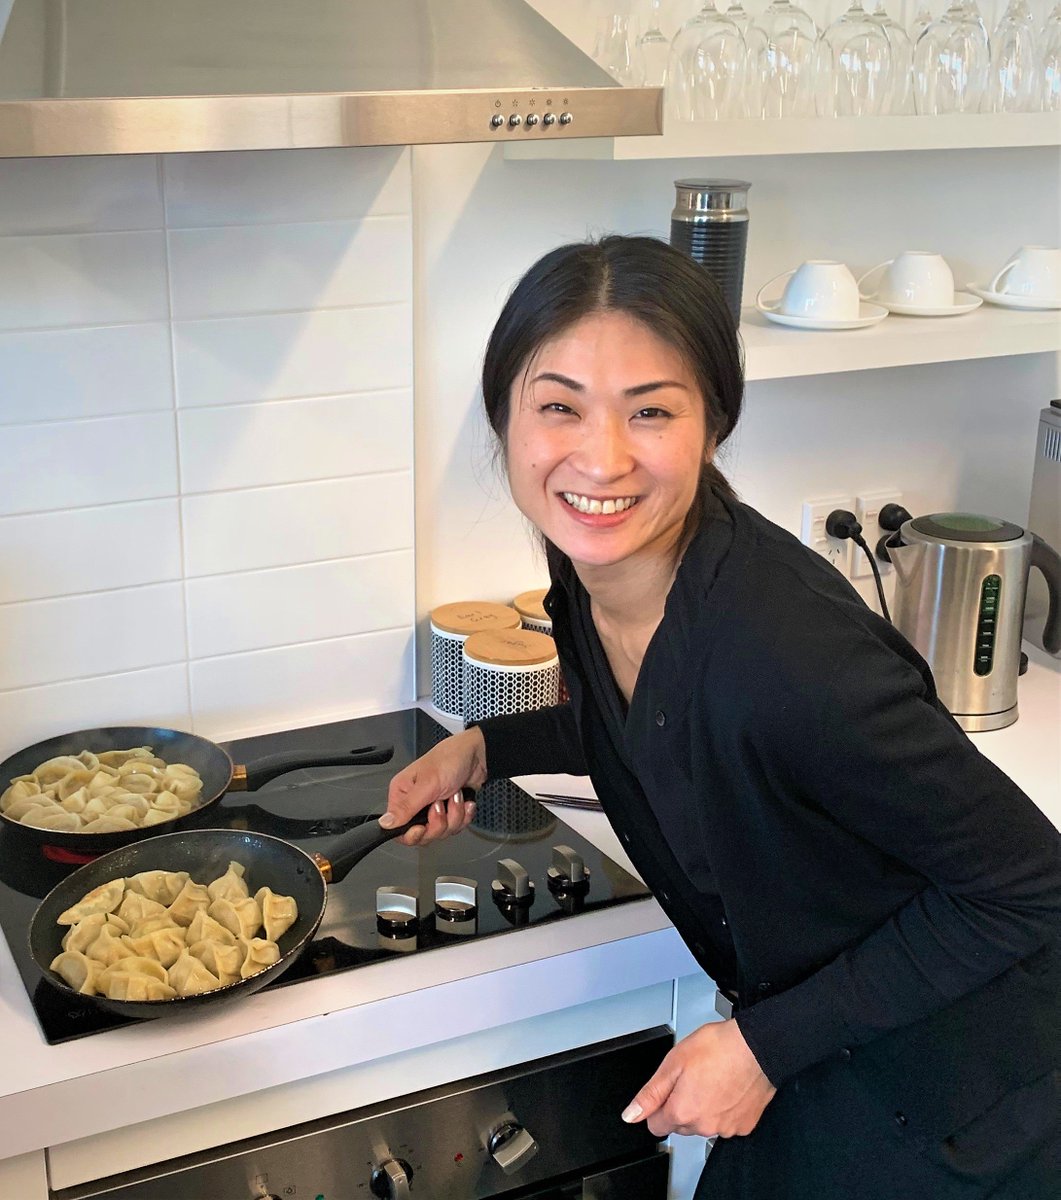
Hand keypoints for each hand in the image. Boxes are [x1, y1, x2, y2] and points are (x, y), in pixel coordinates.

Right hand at [381, 726, 487, 845]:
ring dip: (454, 815)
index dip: (412, 833)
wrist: (478, 755)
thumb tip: (384, 823)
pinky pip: (455, 827)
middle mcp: (415, 803)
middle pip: (422, 834)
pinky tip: (464, 801)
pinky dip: (464, 815)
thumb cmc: (450, 760)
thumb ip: (406, 807)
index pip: (398, 828)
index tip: (423, 826)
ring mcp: (433, 808)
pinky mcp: (449, 811)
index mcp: (402, 794)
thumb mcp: (427, 785)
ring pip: (441, 832)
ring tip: (455, 796)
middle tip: (442, 805)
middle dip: (438, 823)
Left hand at [621, 1019, 775, 1139]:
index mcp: (682, 1112)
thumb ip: (650, 1093)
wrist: (758, 1047)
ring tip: (712, 1078)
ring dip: (704, 1107)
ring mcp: (727, 1128)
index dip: (657, 1106)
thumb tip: (631, 1115)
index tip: (667, 1090)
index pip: (656, 1125)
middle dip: (681, 1104)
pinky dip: (725, 1108)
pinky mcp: (746, 1125)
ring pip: (704, 1123)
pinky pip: (727, 1122)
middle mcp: (704, 1126)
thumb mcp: (673, 1062)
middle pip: (680, 1124)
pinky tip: (728, 1086)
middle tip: (691, 1077)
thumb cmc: (718, 1048)